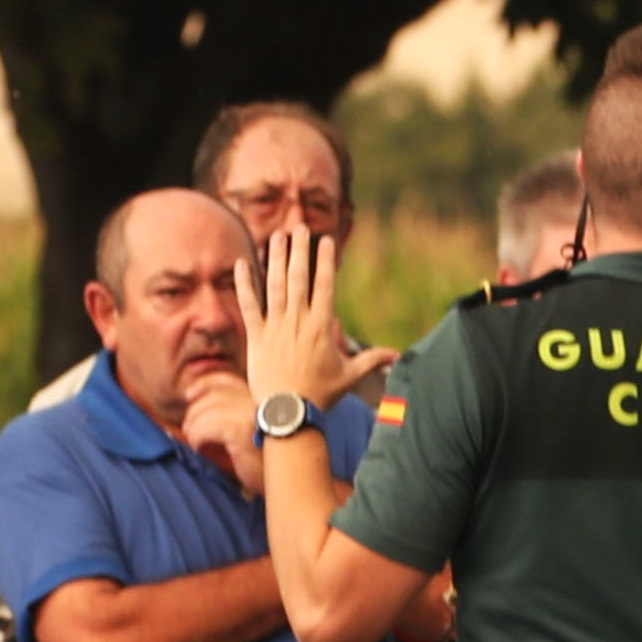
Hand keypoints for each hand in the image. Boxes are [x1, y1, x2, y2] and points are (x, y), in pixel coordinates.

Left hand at [179, 362, 267, 499]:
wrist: (296, 479)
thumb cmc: (277, 461)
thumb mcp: (257, 432)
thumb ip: (234, 418)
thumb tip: (197, 409)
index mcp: (264, 394)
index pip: (226, 380)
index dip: (204, 384)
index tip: (190, 394)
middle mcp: (257, 397)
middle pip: (211, 394)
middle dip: (196, 411)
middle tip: (190, 428)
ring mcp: (248, 410)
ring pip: (204, 411)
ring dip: (194, 427)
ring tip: (196, 443)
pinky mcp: (238, 427)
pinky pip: (203, 427)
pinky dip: (197, 438)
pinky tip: (201, 449)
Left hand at [232, 232, 394, 413]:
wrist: (289, 414)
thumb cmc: (321, 396)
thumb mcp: (350, 376)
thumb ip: (373, 360)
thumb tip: (399, 357)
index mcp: (321, 326)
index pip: (325, 285)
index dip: (325, 261)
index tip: (325, 241)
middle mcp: (298, 321)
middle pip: (298, 277)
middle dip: (299, 250)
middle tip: (300, 227)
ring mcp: (275, 327)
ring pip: (274, 285)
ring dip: (274, 258)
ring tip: (277, 236)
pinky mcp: (256, 337)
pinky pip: (249, 305)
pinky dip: (245, 284)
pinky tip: (242, 263)